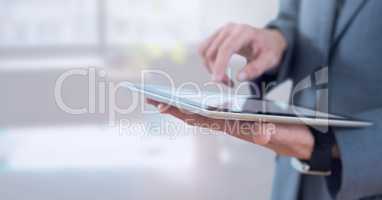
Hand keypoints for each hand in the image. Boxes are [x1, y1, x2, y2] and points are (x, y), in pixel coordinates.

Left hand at [146, 99, 314, 159]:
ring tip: (162, 99)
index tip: (163, 104)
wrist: (302, 142)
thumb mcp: (285, 133)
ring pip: (201, 116)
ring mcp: (233, 124)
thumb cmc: (294, 135)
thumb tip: (258, 130)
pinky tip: (188, 104)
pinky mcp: (238, 121)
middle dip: (173, 107)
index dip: (183, 110)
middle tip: (150, 98)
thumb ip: (272, 132)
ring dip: (181, 107)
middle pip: (196, 117)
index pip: (204, 118)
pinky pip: (212, 115)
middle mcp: (231, 126)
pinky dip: (197, 108)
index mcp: (237, 127)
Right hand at [199, 23, 286, 85]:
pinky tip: (221, 70)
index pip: (226, 48)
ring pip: (204, 52)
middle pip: (212, 51)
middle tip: (228, 83)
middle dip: (216, 71)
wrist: (268, 41)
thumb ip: (255, 69)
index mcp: (244, 32)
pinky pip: (204, 51)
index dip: (219, 65)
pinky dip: (209, 64)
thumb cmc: (269, 49)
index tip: (217, 80)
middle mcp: (230, 29)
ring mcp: (221, 32)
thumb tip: (239, 77)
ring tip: (225, 78)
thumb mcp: (269, 60)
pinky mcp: (216, 37)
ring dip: (210, 68)